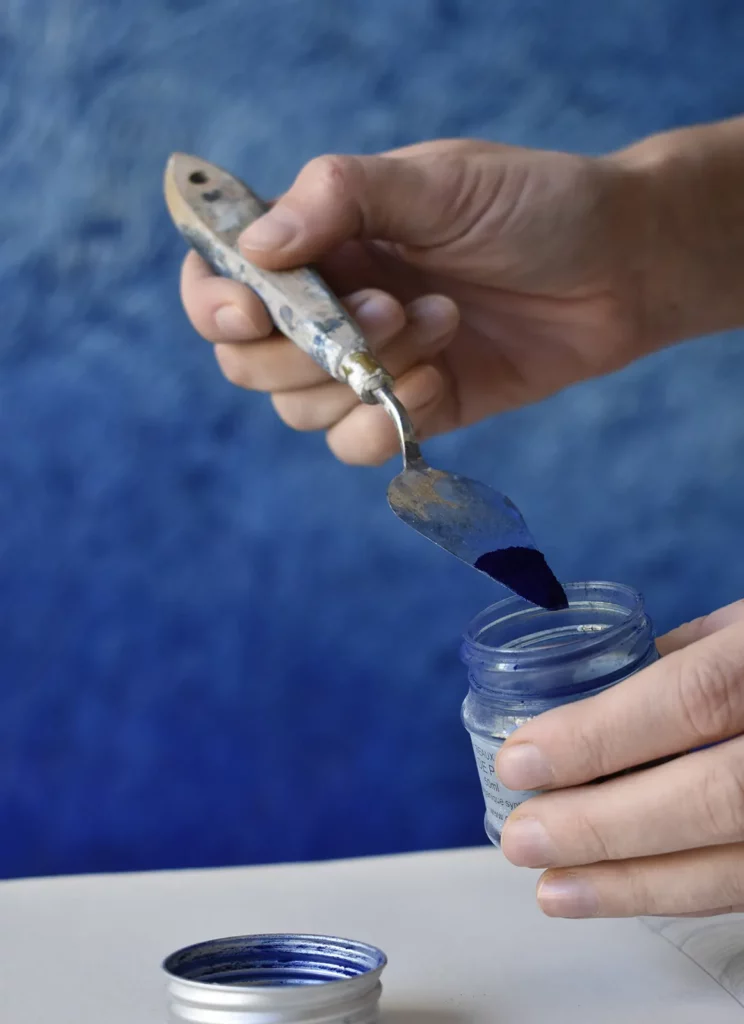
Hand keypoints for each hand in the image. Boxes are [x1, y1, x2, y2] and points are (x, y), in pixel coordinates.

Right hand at [181, 139, 654, 463]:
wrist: (623, 267)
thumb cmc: (533, 205)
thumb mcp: (439, 181)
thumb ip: (342, 198)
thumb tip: (257, 248)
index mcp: (322, 237)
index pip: (225, 277)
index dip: (216, 303)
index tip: (254, 310)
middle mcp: (332, 303)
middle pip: (250, 361)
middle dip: (307, 348)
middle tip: (389, 308)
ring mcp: (370, 362)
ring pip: (299, 409)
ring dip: (363, 378)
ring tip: (444, 323)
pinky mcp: (413, 407)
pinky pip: (355, 445)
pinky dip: (384, 425)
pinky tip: (442, 381)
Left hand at [496, 599, 743, 917]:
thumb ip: (696, 653)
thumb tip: (610, 694)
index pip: (690, 699)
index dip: (600, 736)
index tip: (521, 761)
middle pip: (713, 798)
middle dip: (605, 827)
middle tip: (522, 838)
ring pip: (743, 865)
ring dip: (638, 884)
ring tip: (556, 889)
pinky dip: (691, 890)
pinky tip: (628, 889)